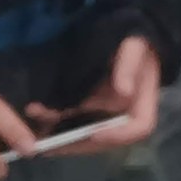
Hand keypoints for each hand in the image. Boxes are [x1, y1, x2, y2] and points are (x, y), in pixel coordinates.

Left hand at [26, 37, 160, 154]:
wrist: (125, 37)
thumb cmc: (134, 43)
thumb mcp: (135, 47)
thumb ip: (130, 65)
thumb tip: (124, 91)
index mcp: (143, 103)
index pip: (140, 128)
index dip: (118, 136)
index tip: (95, 133)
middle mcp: (124, 116)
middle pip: (105, 140)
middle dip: (76, 142)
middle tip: (52, 144)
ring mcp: (105, 116)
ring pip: (84, 135)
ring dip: (59, 136)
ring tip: (36, 134)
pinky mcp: (89, 110)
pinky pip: (73, 122)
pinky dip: (55, 124)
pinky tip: (37, 120)